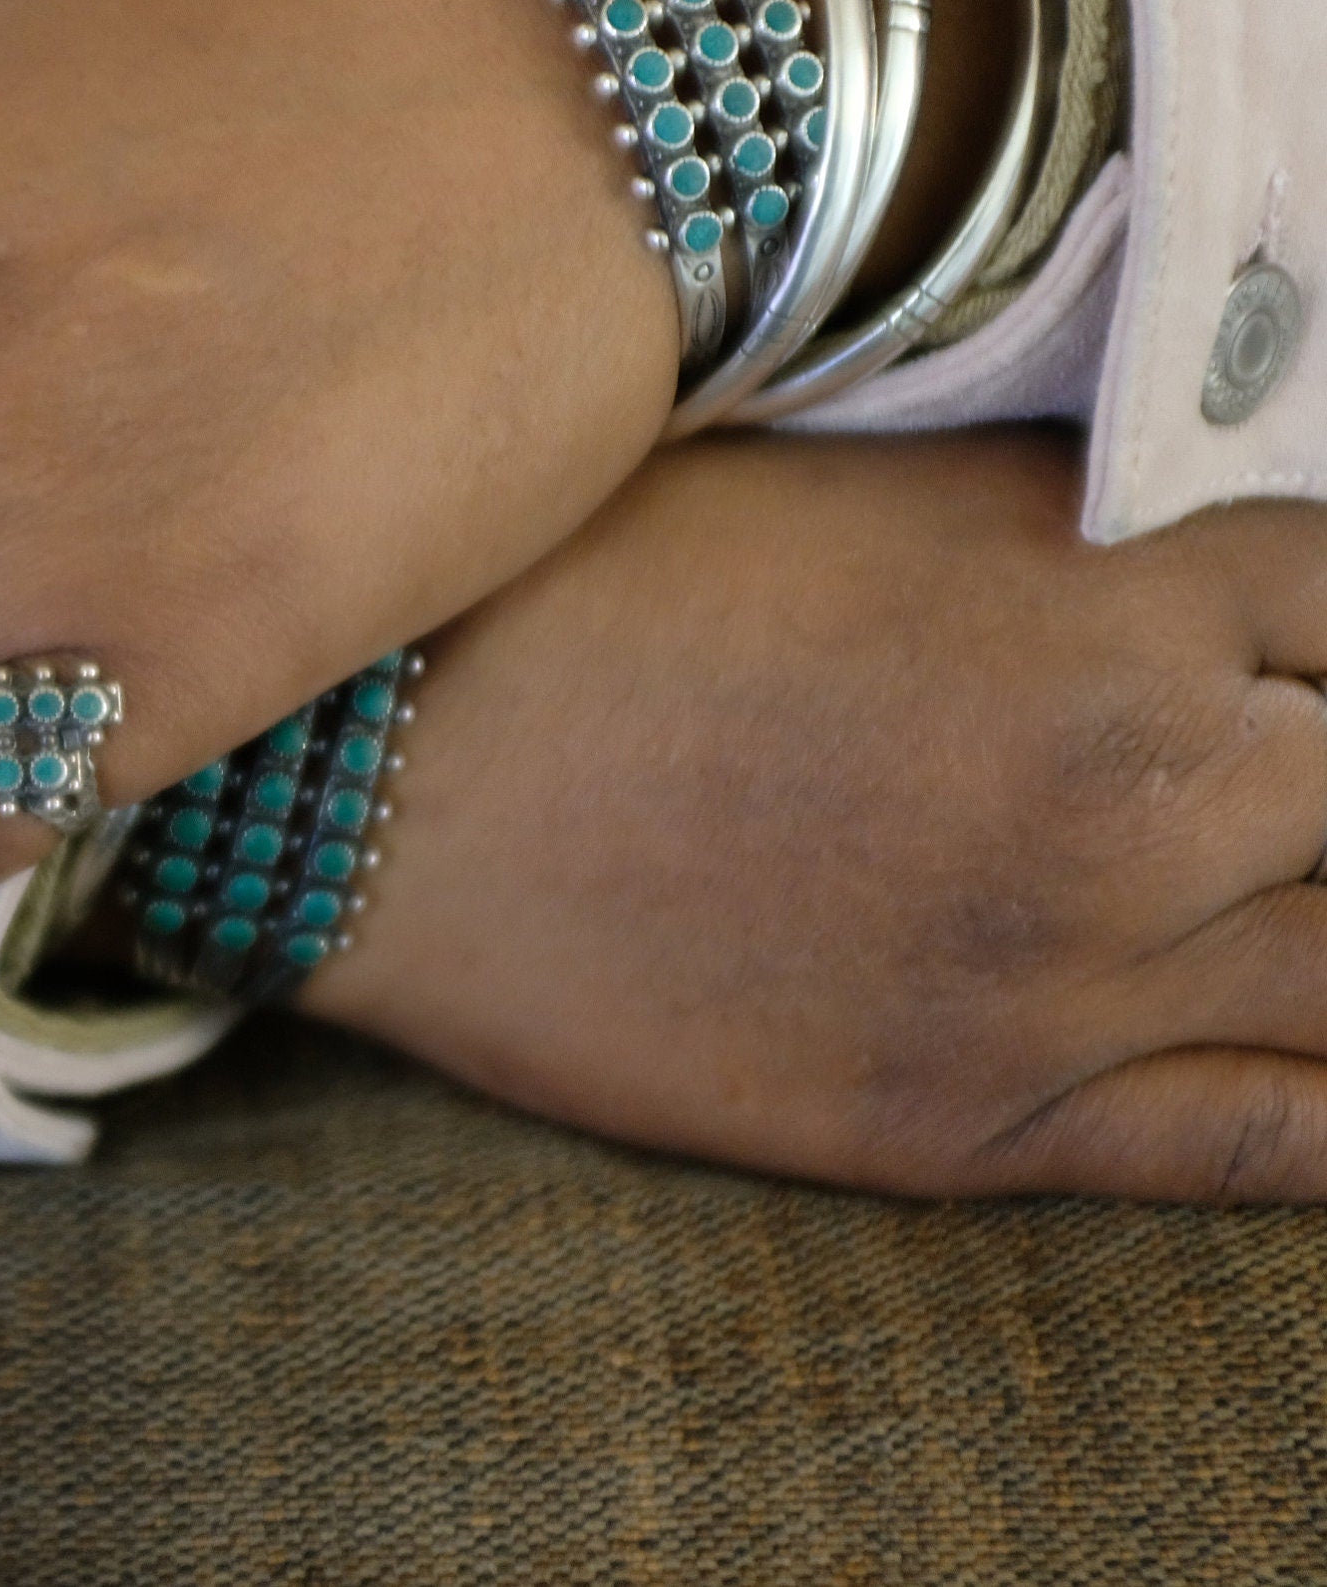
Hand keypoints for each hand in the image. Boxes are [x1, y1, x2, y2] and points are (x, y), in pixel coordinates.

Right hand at [313, 430, 1326, 1201]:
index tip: (1288, 644)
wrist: (383, 782)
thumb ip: (1061, 498)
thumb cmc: (576, 584)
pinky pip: (1273, 1146)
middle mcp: (1139, 792)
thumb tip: (1185, 524)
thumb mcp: (842, 470)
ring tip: (1283, 905)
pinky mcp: (978, 1120)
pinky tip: (1326, 1061)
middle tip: (1268, 777)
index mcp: (1110, 593)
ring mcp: (1071, 977)